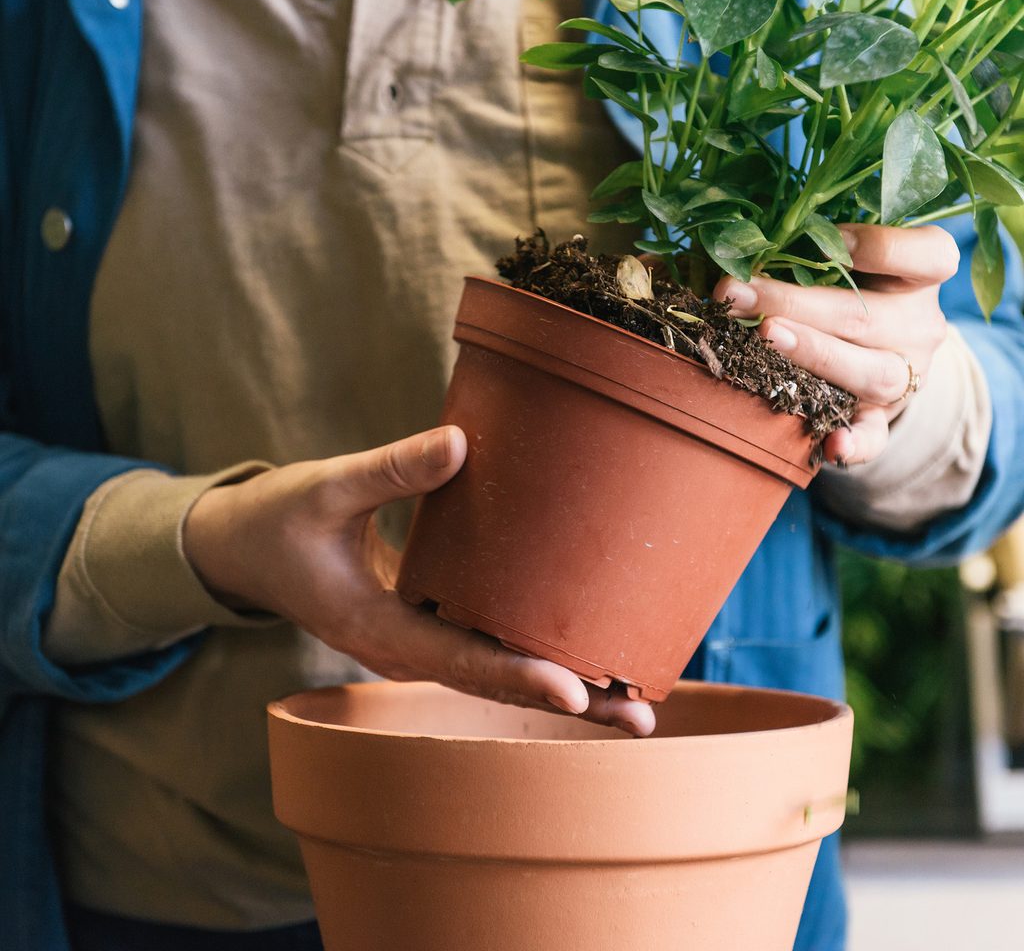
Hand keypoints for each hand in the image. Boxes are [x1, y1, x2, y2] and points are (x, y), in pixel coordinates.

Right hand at [183, 426, 654, 735]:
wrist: (247, 547)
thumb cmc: (278, 519)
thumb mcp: (324, 487)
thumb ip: (390, 469)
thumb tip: (460, 444)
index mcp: (378, 630)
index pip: (461, 662)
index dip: (517, 676)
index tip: (575, 692)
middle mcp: (407, 650)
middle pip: (497, 684)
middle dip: (568, 702)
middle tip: (642, 714)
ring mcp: (420, 641)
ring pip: (498, 673)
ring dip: (564, 686)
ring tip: (635, 698)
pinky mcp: (428, 622)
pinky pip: (488, 646)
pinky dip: (536, 654)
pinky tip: (585, 653)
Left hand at [714, 224, 957, 465]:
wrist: (874, 350)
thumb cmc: (844, 287)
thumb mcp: (842, 260)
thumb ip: (810, 247)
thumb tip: (743, 239)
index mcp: (919, 277)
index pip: (929, 256)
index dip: (882, 247)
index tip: (827, 242)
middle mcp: (919, 326)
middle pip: (867, 316)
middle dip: (793, 303)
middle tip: (736, 294)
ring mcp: (905, 375)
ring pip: (871, 372)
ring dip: (814, 353)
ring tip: (765, 337)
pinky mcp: (882, 416)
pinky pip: (876, 435)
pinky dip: (856, 444)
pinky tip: (834, 446)